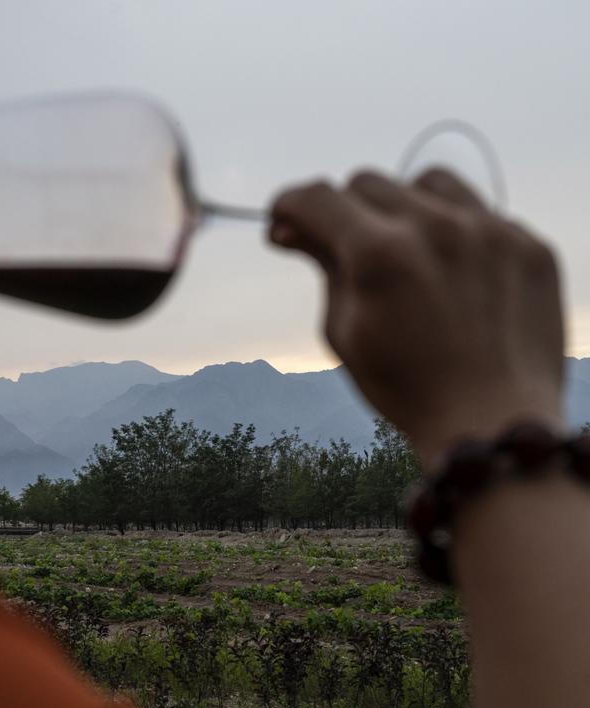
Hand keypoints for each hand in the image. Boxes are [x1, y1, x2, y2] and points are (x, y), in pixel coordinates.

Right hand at [268, 169, 564, 467]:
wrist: (492, 422)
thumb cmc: (405, 387)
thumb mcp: (344, 330)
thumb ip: (322, 265)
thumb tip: (290, 228)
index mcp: (380, 254)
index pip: (319, 198)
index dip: (289, 205)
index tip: (282, 219)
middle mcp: (436, 228)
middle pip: (367, 183)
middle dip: (343, 212)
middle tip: (341, 248)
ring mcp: (490, 231)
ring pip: (427, 182)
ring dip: (403, 207)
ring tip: (403, 249)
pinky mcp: (528, 245)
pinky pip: (480, 212)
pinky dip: (454, 231)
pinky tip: (450, 272)